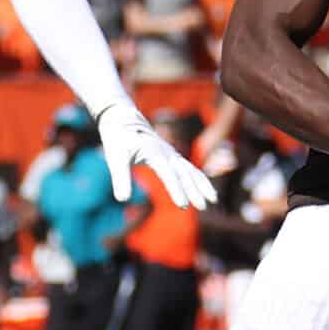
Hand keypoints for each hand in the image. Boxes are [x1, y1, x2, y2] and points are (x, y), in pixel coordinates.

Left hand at [95, 105, 218, 208]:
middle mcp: (167, 154)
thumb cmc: (119, 141)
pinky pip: (190, 170)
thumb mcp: (115, 158)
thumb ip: (120, 178)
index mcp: (155, 153)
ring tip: (212, 201)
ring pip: (191, 171)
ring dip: (202, 185)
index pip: (168, 174)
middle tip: (202, 207)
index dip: (176, 189)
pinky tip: (206, 192)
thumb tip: (122, 199)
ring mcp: (173, 155)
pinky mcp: (173, 158)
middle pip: (185, 174)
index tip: (182, 205)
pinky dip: (200, 180)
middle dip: (194, 190)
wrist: (125, 122)